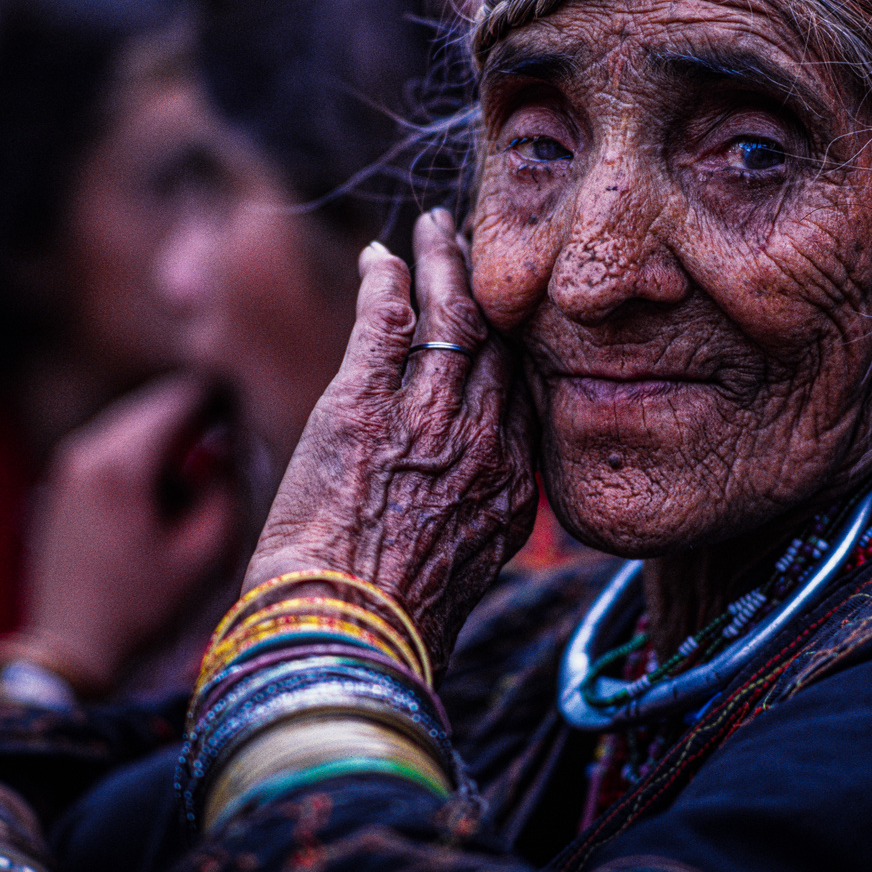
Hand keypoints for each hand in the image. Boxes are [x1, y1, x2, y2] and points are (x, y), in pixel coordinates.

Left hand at [14, 375, 245, 693]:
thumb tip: (229, 448)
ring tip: (199, 477)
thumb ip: (225, 489)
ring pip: (133, 426)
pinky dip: (143, 459)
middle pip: (154, 406)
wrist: (69, 652)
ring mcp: (68, 467)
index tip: (251, 400)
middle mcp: (86, 451)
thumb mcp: (202, 554)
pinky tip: (164, 496)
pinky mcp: (62, 484)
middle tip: (235, 434)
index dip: (221, 395)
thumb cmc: (141, 609)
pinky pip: (111, 450)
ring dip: (169, 439)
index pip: (181, 399)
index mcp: (121, 464)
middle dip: (195, 416)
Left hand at [242, 209, 536, 670]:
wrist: (343, 642)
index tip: (510, 316)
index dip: (518, 344)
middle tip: (478, 249)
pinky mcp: (361, 405)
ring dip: (443, 264)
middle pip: (501, 342)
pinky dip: (386, 280)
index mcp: (513, 488)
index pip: (528, 391)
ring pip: (451, 316)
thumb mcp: (464, 576)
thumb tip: (472, 512)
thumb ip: (477, 521)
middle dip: (491, 289)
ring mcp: (426, 419)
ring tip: (437, 229)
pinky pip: (386, 321)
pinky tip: (381, 256)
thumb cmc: (392, 627)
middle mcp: (483, 444)